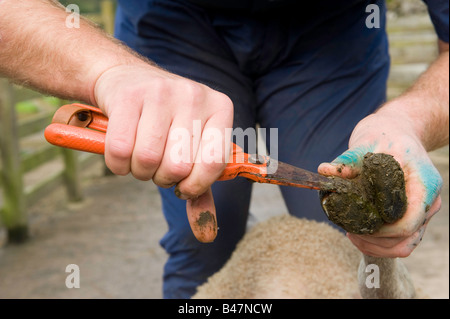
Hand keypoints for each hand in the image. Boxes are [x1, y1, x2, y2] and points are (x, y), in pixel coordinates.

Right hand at [94, 63, 233, 241]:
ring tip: (141, 157)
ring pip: (148, 160)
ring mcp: (161, 92)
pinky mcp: (128, 96)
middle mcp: (194, 95)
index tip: (183, 186)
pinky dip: (117, 165)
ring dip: (140, 171)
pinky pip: (120, 152)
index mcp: (220, 108)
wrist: (127, 79)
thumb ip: (200, 186)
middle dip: (163, 178)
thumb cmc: (165, 122)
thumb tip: (206, 234)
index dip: (195, 185)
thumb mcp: (191, 145)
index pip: (214, 162)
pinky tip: (121, 154)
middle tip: (158, 166)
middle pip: (178, 166)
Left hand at [318, 102, 442, 257]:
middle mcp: (428, 201)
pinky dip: (379, 243)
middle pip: (405, 238)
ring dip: (375, 245)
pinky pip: (399, 241)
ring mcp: (422, 211)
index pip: (407, 222)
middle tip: (347, 229)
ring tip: (351, 233)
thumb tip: (324, 171)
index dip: (379, 230)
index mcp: (423, 183)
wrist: (398, 131)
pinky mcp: (411, 216)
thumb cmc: (384, 135)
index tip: (354, 224)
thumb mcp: (365, 141)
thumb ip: (347, 160)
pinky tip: (357, 233)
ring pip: (403, 246)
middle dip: (373, 240)